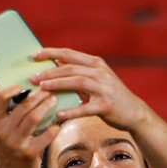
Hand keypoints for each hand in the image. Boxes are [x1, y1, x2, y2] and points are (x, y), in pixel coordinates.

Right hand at [0, 78, 59, 167]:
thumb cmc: (2, 146)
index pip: (0, 97)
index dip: (13, 88)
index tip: (24, 86)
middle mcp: (2, 132)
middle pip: (23, 105)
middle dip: (38, 95)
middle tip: (48, 90)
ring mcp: (15, 143)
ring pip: (34, 117)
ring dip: (47, 106)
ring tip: (53, 100)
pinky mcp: (29, 153)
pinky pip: (46, 135)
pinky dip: (54, 127)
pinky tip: (56, 124)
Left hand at [29, 47, 151, 132]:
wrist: (134, 112)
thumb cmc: (110, 95)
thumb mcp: (96, 77)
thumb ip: (78, 70)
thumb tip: (56, 61)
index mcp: (96, 63)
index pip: (69, 54)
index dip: (50, 53)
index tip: (33, 55)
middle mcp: (100, 73)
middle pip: (71, 67)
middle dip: (49, 71)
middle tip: (32, 77)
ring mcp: (105, 89)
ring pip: (78, 82)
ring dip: (58, 84)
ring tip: (41, 88)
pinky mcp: (107, 106)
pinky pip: (86, 108)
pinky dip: (72, 111)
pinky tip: (59, 115)